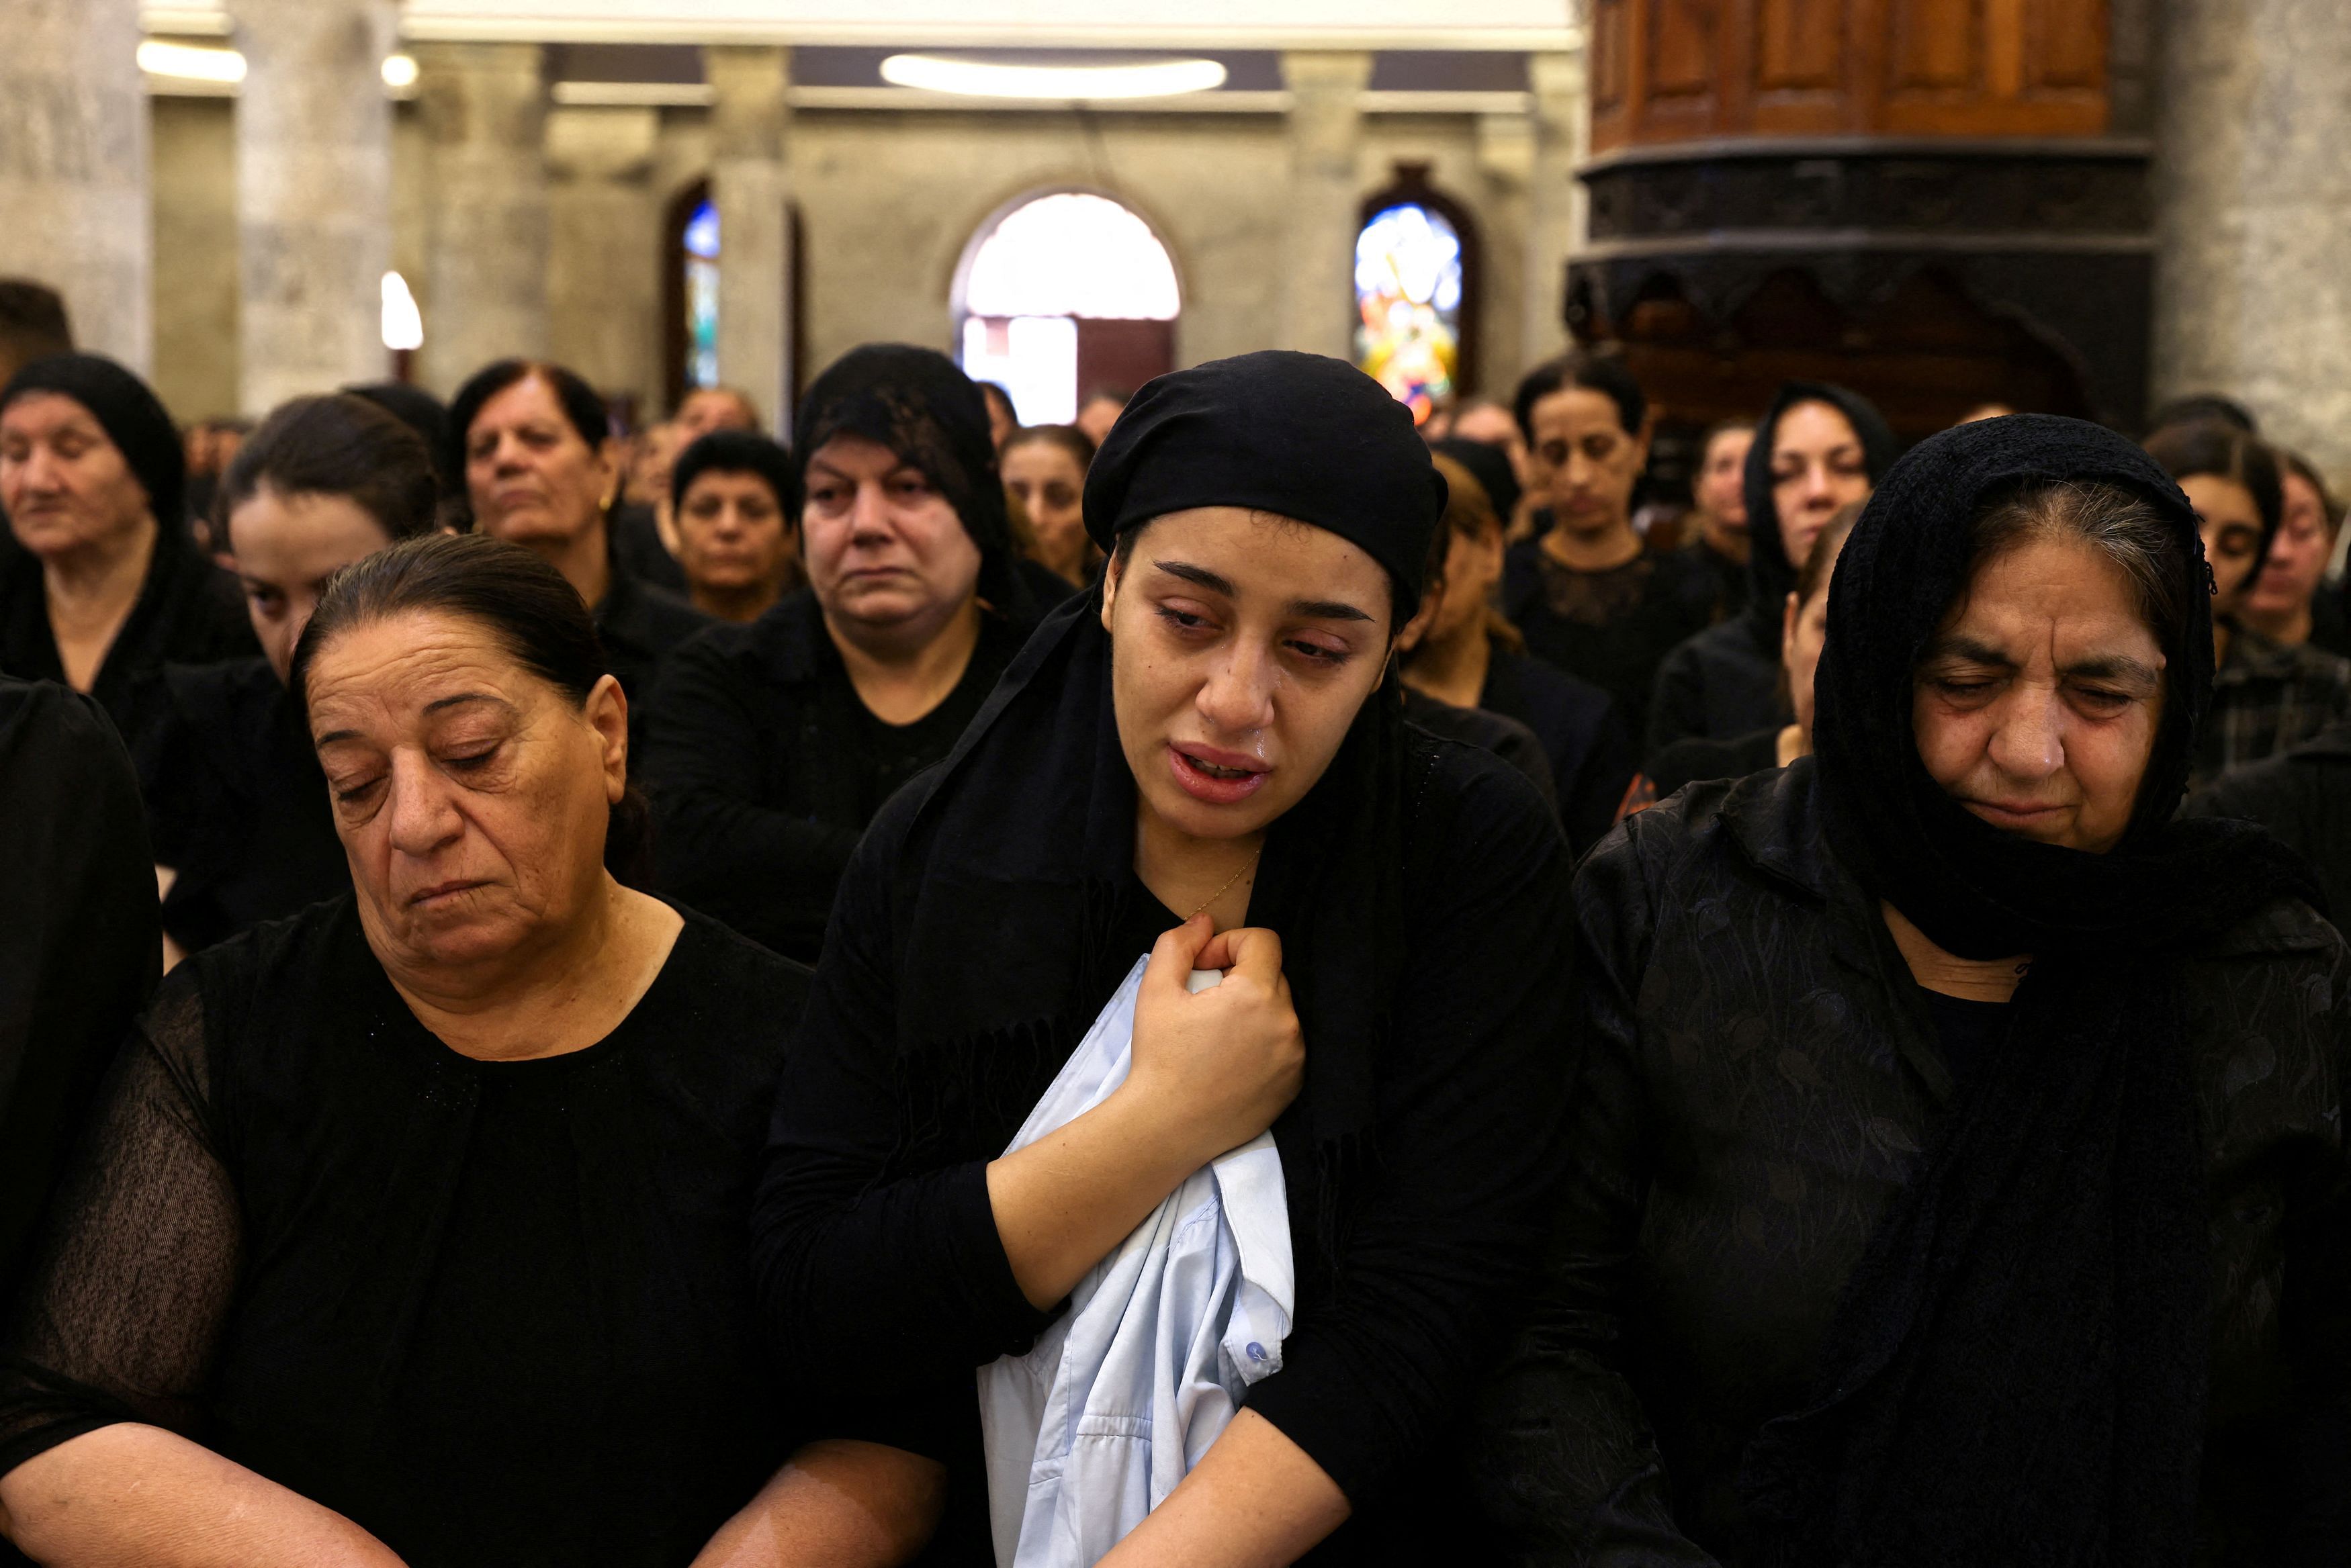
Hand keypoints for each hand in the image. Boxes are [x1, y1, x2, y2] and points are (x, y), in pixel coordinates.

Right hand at [1122, 916, 1303, 1167]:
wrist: (1166, 1127)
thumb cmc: (1159, 1059)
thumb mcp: (1156, 990)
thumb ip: (1178, 944)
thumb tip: (1203, 923)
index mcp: (1257, 995)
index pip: (1263, 941)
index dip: (1229, 944)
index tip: (1203, 968)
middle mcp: (1286, 1023)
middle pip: (1272, 975)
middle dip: (1240, 979)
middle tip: (1204, 1004)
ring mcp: (1295, 1057)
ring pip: (1279, 1011)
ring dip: (1253, 1010)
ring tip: (1216, 1035)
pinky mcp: (1294, 1083)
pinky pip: (1285, 1044)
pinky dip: (1263, 1042)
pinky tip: (1230, 1060)